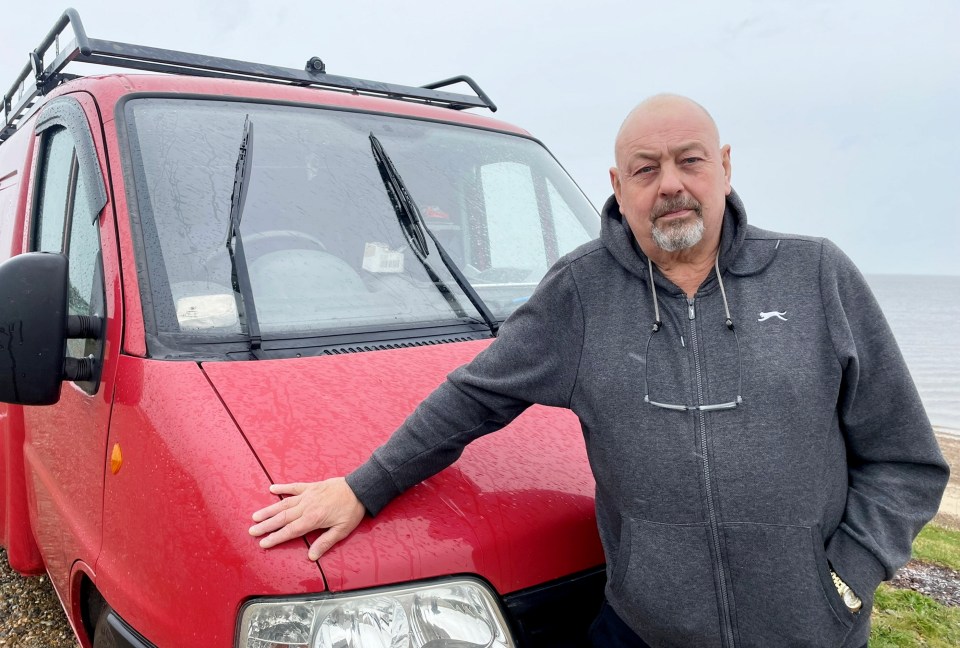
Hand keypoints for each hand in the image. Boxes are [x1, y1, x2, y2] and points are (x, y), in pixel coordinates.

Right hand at [249, 477, 365, 559]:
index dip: (276, 537)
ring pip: (284, 503)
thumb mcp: (342, 530)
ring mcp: (308, 495)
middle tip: (252, 531)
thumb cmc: (352, 510)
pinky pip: (294, 487)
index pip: (290, 531)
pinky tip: (272, 489)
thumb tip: (311, 556)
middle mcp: (307, 506)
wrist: (360, 488)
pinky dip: (282, 488)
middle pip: (282, 518)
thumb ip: (325, 542)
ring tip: (255, 516)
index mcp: (314, 518)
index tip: (263, 543)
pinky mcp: (311, 486)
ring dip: (269, 510)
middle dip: (266, 525)